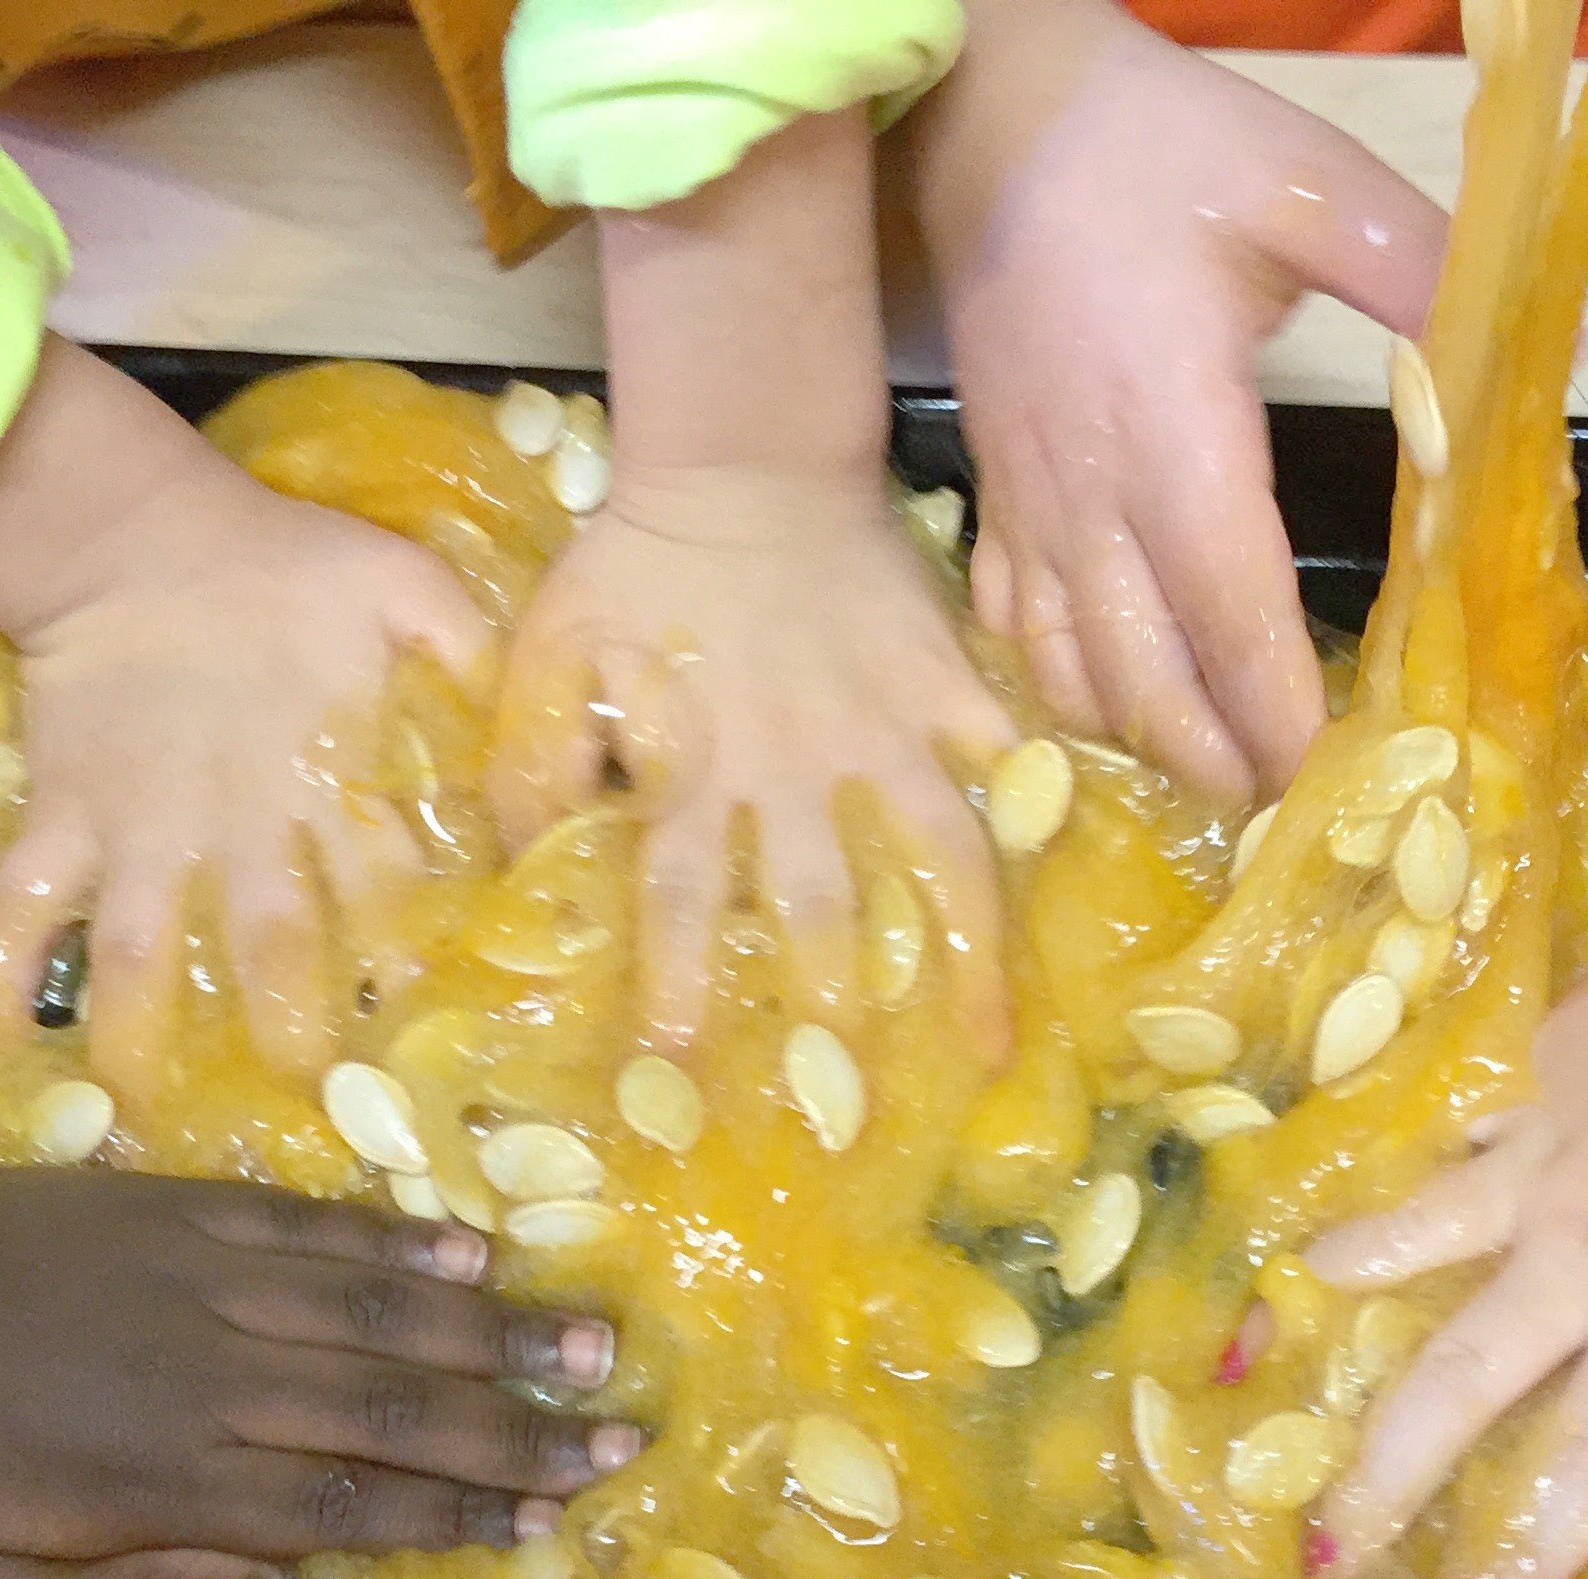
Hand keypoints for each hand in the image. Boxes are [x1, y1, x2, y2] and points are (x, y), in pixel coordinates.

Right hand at [0, 342, 491, 1089]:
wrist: (134, 529)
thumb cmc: (285, 568)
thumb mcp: (403, 585)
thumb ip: (466, 645)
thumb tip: (530, 720)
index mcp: (327, 781)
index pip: (384, 882)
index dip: (408, 951)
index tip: (427, 1023)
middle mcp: (236, 824)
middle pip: (269, 942)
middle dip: (290, 1025)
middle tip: (304, 1099)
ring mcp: (139, 828)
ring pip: (138, 947)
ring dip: (137, 1032)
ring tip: (137, 1114)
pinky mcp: (62, 814)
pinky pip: (19, 900)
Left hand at [0, 1169, 638, 1578]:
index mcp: (162, 1482)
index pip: (350, 1505)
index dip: (465, 1514)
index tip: (562, 1520)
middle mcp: (202, 1373)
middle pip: (391, 1400)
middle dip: (518, 1422)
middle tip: (626, 1432)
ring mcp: (189, 1276)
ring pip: (369, 1303)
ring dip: (489, 1323)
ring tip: (589, 1339)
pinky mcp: (160, 1206)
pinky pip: (302, 1220)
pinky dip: (391, 1234)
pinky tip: (468, 1243)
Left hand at [491, 466, 1013, 1049]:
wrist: (734, 461)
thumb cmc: (627, 572)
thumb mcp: (545, 662)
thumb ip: (531, 769)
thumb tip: (519, 876)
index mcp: (694, 774)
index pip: (684, 902)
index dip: (682, 988)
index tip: (683, 1071)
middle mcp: (794, 771)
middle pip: (820, 905)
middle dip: (832, 1005)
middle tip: (851, 1108)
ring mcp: (880, 730)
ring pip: (934, 855)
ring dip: (965, 952)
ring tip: (996, 1038)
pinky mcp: (942, 683)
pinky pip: (1001, 761)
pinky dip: (1035, 819)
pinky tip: (1067, 889)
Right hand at [911, 2, 1445, 802]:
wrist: (987, 118)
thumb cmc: (1151, 148)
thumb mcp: (1307, 184)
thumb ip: (1421, 273)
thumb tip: (1534, 360)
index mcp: (1174, 427)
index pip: (1229, 608)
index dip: (1277, 707)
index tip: (1330, 772)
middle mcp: (1090, 490)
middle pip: (1144, 677)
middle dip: (1216, 760)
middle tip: (1288, 809)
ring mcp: (1031, 502)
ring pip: (1070, 672)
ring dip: (1141, 739)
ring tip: (1213, 776)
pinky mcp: (996, 492)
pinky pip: (1014, 628)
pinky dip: (1064, 688)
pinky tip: (1115, 709)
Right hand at [1304, 894, 1587, 1578]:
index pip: (1584, 1465)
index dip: (1527, 1551)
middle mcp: (1577, 1260)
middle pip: (1457, 1383)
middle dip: (1382, 1478)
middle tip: (1321, 1550)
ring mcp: (1541, 1162)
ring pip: (1412, 1238)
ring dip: (1340, 1295)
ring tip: (1254, 1348)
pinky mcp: (1536, 1075)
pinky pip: (1449, 1133)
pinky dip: (1399, 1166)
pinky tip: (1338, 1187)